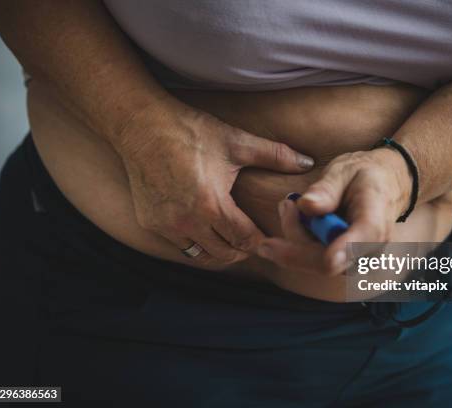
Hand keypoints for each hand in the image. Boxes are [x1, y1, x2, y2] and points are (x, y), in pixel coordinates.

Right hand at [114, 95, 314, 268]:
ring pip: (201, 255)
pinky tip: (207, 230)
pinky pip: (181, 246)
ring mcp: (165, 226)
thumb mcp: (236, 142)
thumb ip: (275, 155)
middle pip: (225, 254)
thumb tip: (309, 162)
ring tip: (232, 237)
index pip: (244, 240)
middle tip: (253, 238)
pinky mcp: (150, 223)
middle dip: (243, 249)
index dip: (261, 241)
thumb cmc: (191, 132)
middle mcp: (186, 222)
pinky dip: (197, 243)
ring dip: (220, 250)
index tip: (269, 235)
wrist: (142, 126)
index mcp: (211, 205)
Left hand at [257, 148, 411, 274]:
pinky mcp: (345, 264)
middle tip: (286, 204)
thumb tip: (307, 206)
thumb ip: (327, 188)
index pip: (359, 243)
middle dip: (296, 235)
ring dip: (295, 236)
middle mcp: (370, 249)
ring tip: (291, 206)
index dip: (341, 253)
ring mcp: (358, 260)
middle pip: (325, 261)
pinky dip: (300, 241)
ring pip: (314, 262)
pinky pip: (314, 261)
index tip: (324, 258)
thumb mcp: (345, 170)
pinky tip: (299, 219)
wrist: (387, 187)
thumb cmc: (365, 176)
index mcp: (375, 220)